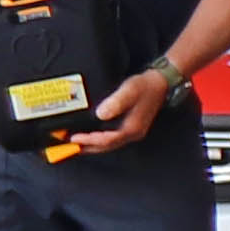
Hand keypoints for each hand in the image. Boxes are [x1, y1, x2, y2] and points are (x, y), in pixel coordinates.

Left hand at [61, 65, 179, 155]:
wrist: (160, 82)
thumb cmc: (144, 86)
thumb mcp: (129, 90)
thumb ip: (116, 102)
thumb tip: (100, 114)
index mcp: (132, 128)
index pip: (107, 140)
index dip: (89, 140)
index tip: (73, 138)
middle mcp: (132, 134)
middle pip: (107, 147)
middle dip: (88, 148)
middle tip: (69, 148)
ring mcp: (132, 132)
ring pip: (109, 144)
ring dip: (92, 145)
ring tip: (75, 144)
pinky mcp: (130, 127)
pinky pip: (112, 138)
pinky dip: (99, 140)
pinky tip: (90, 135)